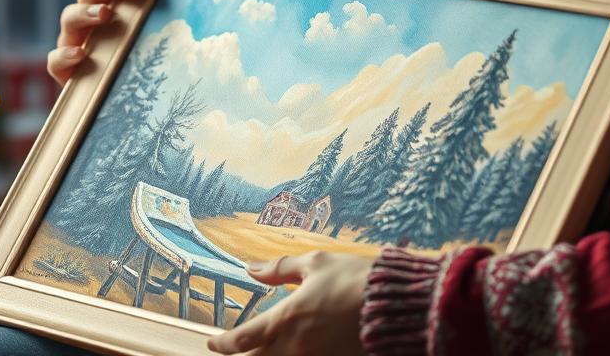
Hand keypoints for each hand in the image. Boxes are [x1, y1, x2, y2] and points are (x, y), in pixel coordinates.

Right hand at [47, 0, 145, 85]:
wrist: (116, 97)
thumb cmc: (132, 54)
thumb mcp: (143, 24)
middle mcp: (85, 14)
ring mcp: (71, 40)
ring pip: (68, 16)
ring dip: (87, 12)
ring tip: (106, 14)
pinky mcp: (63, 69)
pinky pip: (55, 59)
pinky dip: (66, 55)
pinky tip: (82, 55)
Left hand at [207, 251, 371, 355]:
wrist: (395, 304)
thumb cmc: (356, 279)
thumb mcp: (315, 263)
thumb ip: (280, 268)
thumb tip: (251, 268)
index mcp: (287, 318)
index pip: (243, 339)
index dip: (223, 343)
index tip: (214, 342)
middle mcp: (296, 346)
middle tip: (238, 348)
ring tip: (262, 350)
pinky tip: (291, 351)